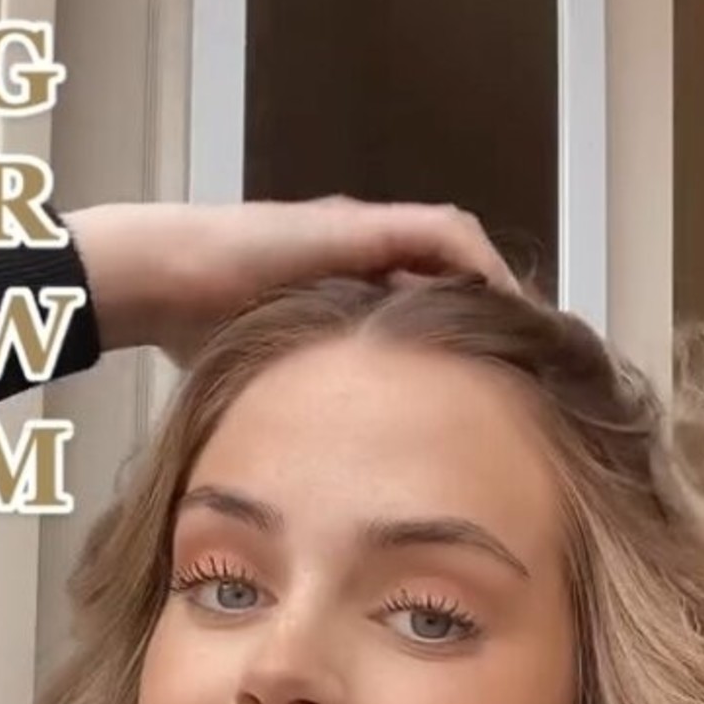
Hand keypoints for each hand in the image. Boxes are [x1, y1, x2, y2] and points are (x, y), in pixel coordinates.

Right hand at [66, 197, 518, 363]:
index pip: (431, 313)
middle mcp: (367, 258)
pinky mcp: (363, 226)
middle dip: (501, 324)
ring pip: (463, 254)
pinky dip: (483, 268)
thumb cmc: (198, 333)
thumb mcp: (275, 379)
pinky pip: (446, 235)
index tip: (503, 392)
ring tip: (539, 341)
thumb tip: (328, 478)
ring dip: (504, 294)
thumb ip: (309, 407)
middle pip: (457, 283)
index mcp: (350, 293)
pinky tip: (509, 308)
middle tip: (541, 371)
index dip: (472, 345)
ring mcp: (367, 236)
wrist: (162, 281)